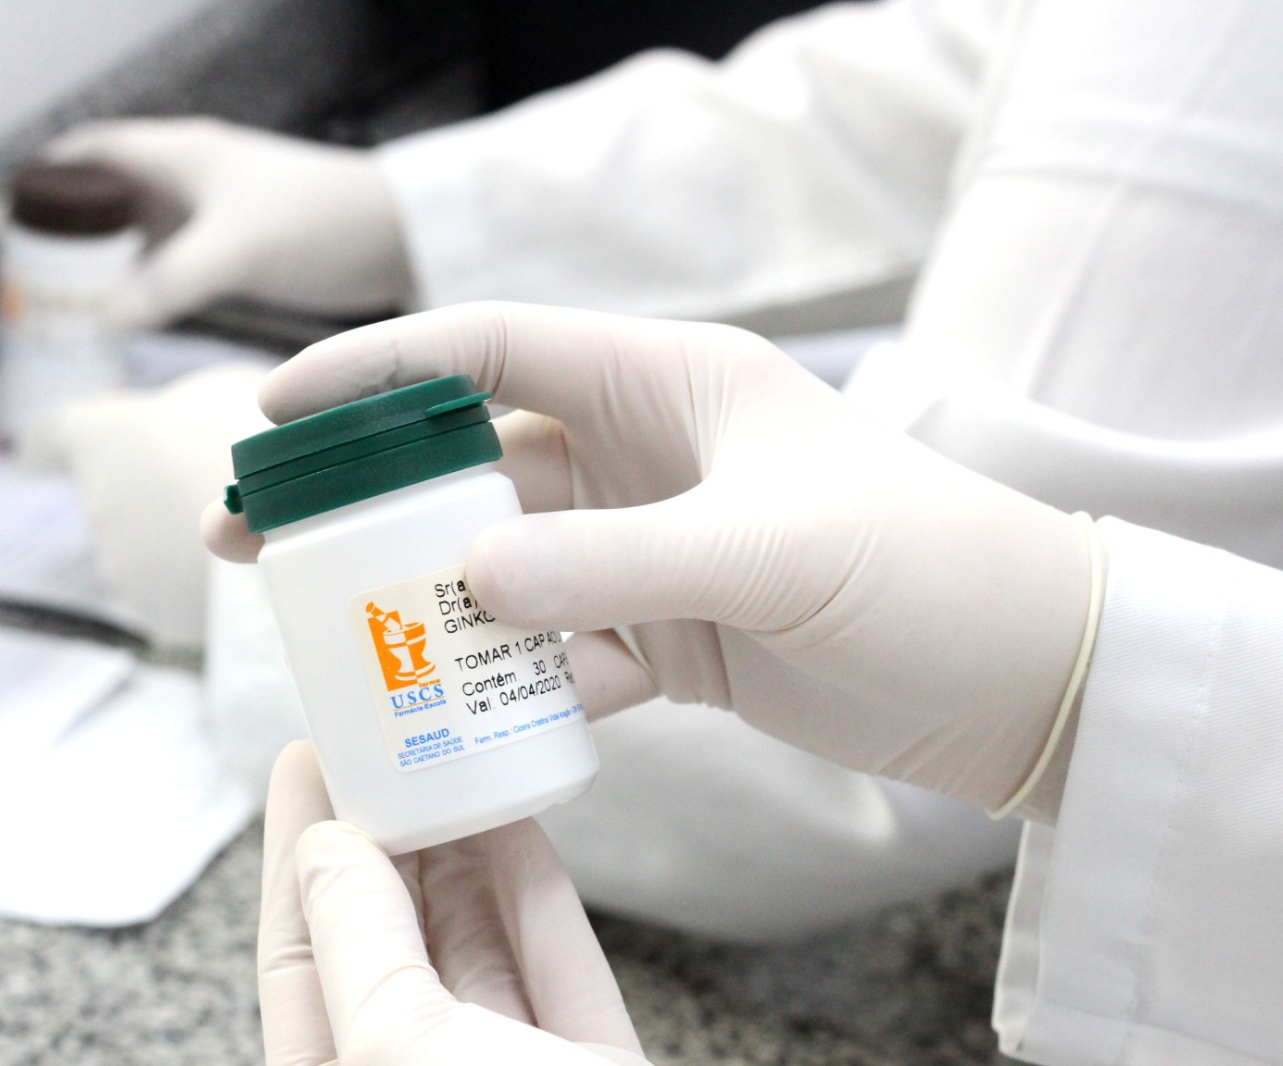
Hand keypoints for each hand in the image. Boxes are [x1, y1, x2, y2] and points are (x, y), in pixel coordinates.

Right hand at [47, 118, 410, 327]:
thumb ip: (170, 281)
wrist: (400, 235)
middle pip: (102, 200)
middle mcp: (189, 179)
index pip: (86, 155)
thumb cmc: (323, 220)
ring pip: (137, 238)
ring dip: (102, 268)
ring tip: (62, 309)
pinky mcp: (239, 252)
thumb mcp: (238, 249)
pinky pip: (172, 267)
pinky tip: (126, 320)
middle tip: (25, 286)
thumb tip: (104, 317)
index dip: (38, 185)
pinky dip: (143, 289)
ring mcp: (213, 216)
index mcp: (178, 154)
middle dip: (61, 237)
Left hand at [47, 363, 269, 647]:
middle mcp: (100, 505)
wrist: (307, 532)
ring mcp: (128, 569)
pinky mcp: (164, 618)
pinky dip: (207, 585)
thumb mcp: (230, 388)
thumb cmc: (269, 442)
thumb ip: (185, 411)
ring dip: (183, 541)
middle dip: (156, 494)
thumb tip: (183, 430)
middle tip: (222, 485)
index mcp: (107, 437)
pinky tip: (256, 570)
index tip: (36, 460)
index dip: (49, 444)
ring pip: (152, 550)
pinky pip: (182, 594)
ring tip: (253, 530)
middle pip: (120, 496)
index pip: (55, 433)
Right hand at [206, 304, 1091, 808]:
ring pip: (507, 565)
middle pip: (474, 462)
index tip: (277, 413)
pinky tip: (455, 712)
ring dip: (427, 598)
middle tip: (259, 536)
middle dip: (368, 496)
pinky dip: (512, 682)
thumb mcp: (768, 552)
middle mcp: (647, 458)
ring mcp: (655, 552)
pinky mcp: (674, 638)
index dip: (378, 371)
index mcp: (668, 385)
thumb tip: (465, 579)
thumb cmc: (924, 569)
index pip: (493, 350)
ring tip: (331, 633)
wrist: (1024, 678)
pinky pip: (562, 652)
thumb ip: (616, 563)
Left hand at [260, 742, 648, 1065]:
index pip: (302, 956)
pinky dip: (534, 891)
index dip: (299, 854)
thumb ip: (363, 946)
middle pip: (385, 940)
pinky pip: (553, 963)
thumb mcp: (406, 1050)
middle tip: (386, 741)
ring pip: (471, 945)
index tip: (308, 760)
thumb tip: (331, 849)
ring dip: (459, 850)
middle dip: (383, 837)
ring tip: (449, 759)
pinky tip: (518, 822)